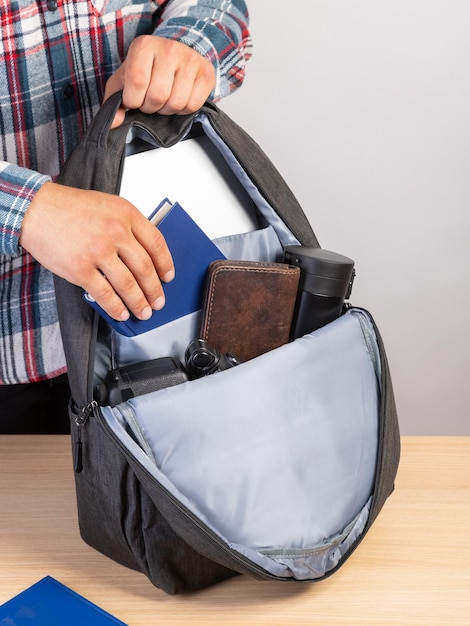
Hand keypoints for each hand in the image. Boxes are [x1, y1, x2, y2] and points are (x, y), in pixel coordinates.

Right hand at [20, 182, 174, 321]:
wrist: (35, 210)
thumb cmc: (68, 208)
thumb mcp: (107, 205)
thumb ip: (127, 225)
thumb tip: (144, 253)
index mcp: (125, 214)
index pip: (157, 243)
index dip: (165, 264)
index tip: (168, 277)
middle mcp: (115, 232)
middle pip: (145, 268)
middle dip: (155, 290)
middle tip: (158, 301)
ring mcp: (98, 251)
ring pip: (128, 284)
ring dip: (139, 302)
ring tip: (143, 311)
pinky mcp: (81, 268)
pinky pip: (105, 294)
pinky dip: (116, 307)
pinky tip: (121, 312)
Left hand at [104, 35, 215, 126]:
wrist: (178, 54)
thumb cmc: (149, 68)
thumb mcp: (125, 78)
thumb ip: (114, 100)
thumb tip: (113, 123)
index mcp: (144, 46)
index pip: (137, 82)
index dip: (134, 100)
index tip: (134, 99)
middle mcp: (169, 49)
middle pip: (158, 95)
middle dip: (151, 107)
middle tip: (150, 101)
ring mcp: (190, 60)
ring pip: (176, 103)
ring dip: (167, 110)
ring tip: (165, 100)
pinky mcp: (206, 74)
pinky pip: (192, 105)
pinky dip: (183, 110)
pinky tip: (179, 99)